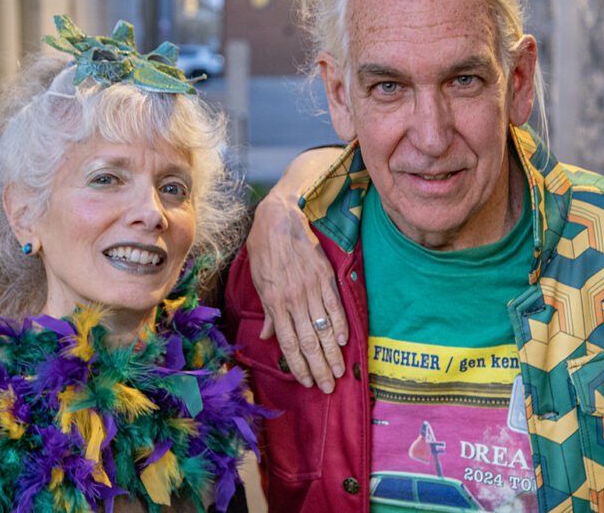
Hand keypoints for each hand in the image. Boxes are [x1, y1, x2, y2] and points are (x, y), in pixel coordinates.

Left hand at [247, 148, 346, 391]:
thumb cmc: (264, 247)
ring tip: (339, 371)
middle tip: (328, 387)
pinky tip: (345, 341)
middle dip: (318, 367)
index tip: (307, 381)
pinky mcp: (324, 275)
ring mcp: (311, 287)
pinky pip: (335, 305)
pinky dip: (341, 324)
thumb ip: (266, 310)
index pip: (288, 342)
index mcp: (274, 301)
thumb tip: (267, 335)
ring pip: (324, 328)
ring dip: (332, 352)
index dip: (298, 365)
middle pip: (308, 341)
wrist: (279, 216)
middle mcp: (293, 298)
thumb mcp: (258, 279)